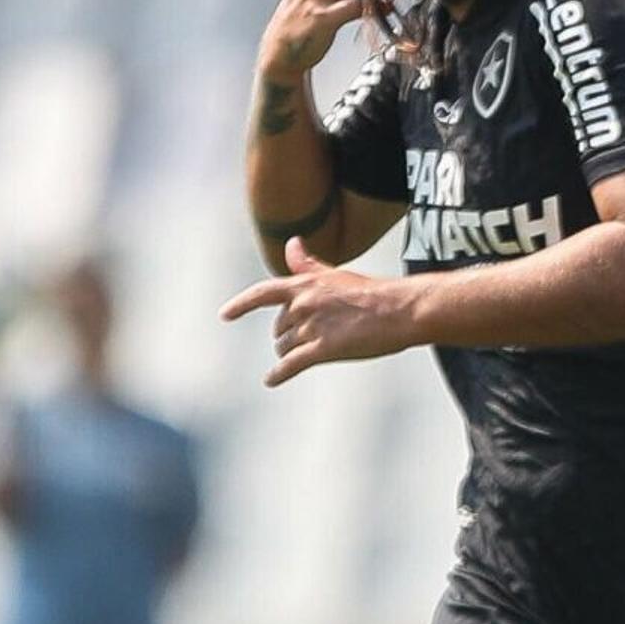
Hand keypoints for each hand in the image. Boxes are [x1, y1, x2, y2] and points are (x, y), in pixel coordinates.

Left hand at [221, 240, 418, 385]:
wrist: (400, 310)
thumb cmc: (373, 292)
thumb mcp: (335, 275)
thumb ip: (307, 265)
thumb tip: (291, 243)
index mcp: (303, 285)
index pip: (262, 293)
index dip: (241, 305)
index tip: (225, 315)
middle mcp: (301, 305)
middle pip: (280, 327)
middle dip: (289, 335)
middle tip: (312, 338)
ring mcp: (310, 328)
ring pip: (285, 347)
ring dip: (292, 353)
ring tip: (312, 353)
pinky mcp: (322, 350)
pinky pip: (290, 365)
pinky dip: (278, 374)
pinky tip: (270, 380)